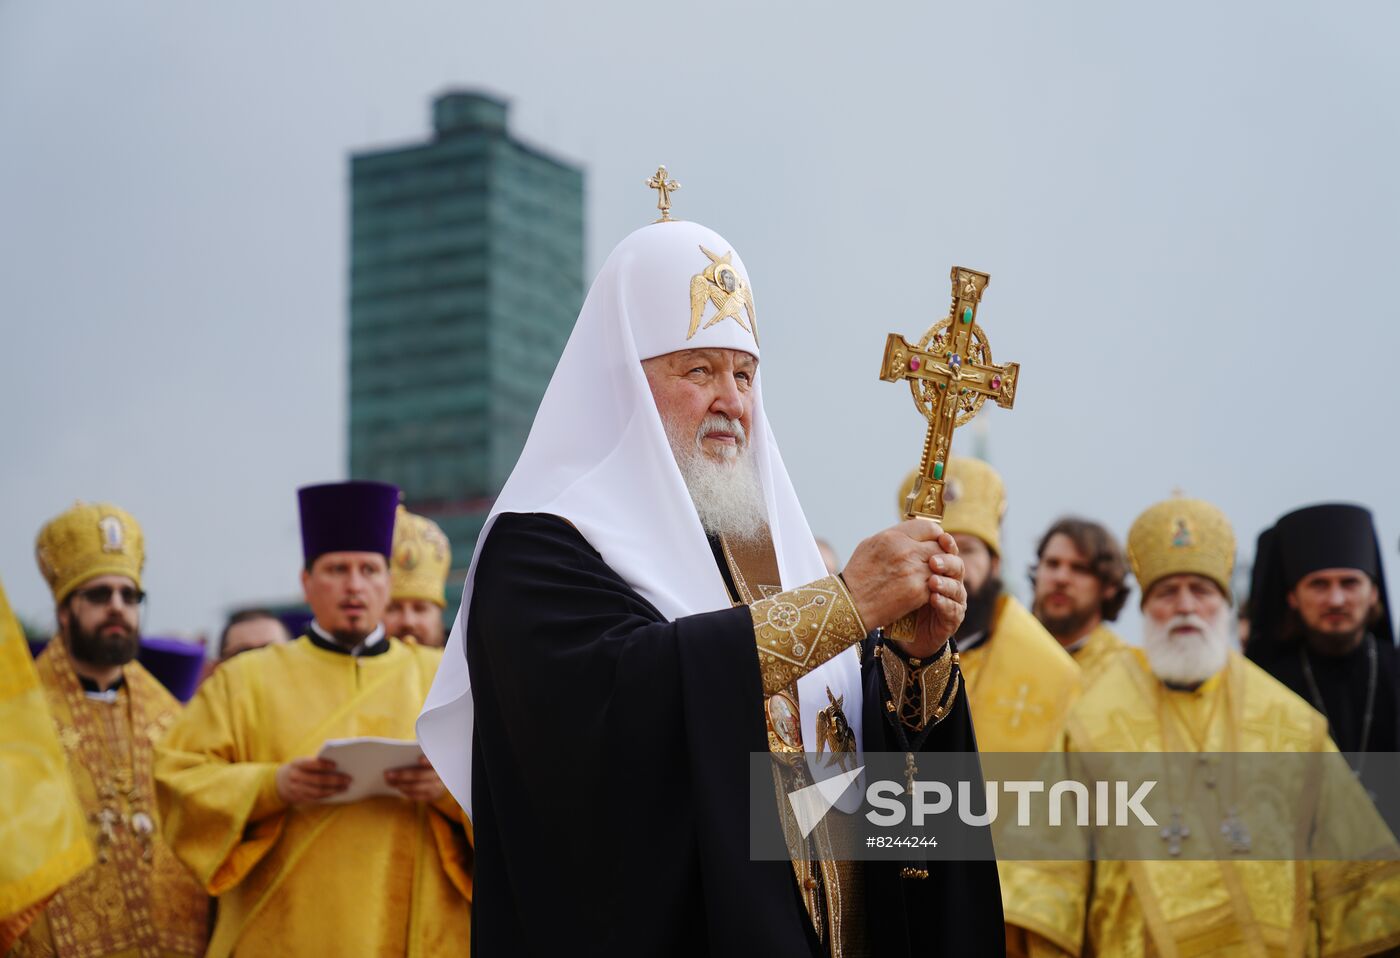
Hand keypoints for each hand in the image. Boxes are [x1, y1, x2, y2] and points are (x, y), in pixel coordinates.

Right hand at [276, 757, 350, 803]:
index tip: (336, 765)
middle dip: (334, 780)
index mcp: (296, 763)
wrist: (279, 782)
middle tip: (348, 779)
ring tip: (345, 787)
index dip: (323, 765)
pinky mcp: (299, 798)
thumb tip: (337, 763)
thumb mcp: (301, 761)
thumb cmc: (298, 768)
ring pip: (317, 791)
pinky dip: (327, 795)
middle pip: (317, 780)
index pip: (310, 764)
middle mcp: (295, 776)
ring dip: (333, 790)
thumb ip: (315, 761)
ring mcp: (296, 789)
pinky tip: (336, 792)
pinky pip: (315, 798)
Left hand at [385, 756, 445, 802]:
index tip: (419, 758)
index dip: (428, 760)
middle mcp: (441, 776)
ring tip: (388, 781)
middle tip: (387, 774)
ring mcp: (437, 788)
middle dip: (402, 774)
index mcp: (442, 763)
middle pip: (419, 776)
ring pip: (416, 787)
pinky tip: (397, 787)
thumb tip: (404, 756)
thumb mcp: (433, 756)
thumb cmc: (435, 762)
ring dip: (400, 784)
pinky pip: (417, 796)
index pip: (435, 761)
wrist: (447, 777)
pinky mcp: (432, 796)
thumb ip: (424, 754)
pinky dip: (406, 791)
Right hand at [841, 519, 959, 628]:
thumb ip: (895, 537)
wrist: (851, 604)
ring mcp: (914, 571)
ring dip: (937, 572)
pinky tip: (922, 590)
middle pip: (939, 546)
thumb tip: (912, 534)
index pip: (930, 527)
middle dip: (938, 554)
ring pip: (941, 566)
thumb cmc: (858, 575)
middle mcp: (906, 551)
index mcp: (894, 537)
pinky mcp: (919, 591)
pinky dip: (932, 587)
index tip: (932, 542)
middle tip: (933, 562)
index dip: (935, 535)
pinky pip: (937, 584)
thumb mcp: (870, 545)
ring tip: (926, 577)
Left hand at [905, 539, 966, 657]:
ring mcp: (953, 601)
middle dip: (946, 562)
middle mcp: (950, 581)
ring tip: (933, 582)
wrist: (903, 632)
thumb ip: (903, 558)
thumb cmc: (900, 599)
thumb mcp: (899, 576)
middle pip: (956, 566)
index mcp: (940, 567)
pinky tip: (935, 599)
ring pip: (956, 588)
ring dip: (945, 584)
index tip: (941, 537)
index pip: (947, 550)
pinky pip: (953, 610)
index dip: (947, 543)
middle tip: (933, 562)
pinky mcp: (952, 620)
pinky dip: (944, 604)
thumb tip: (897, 533)